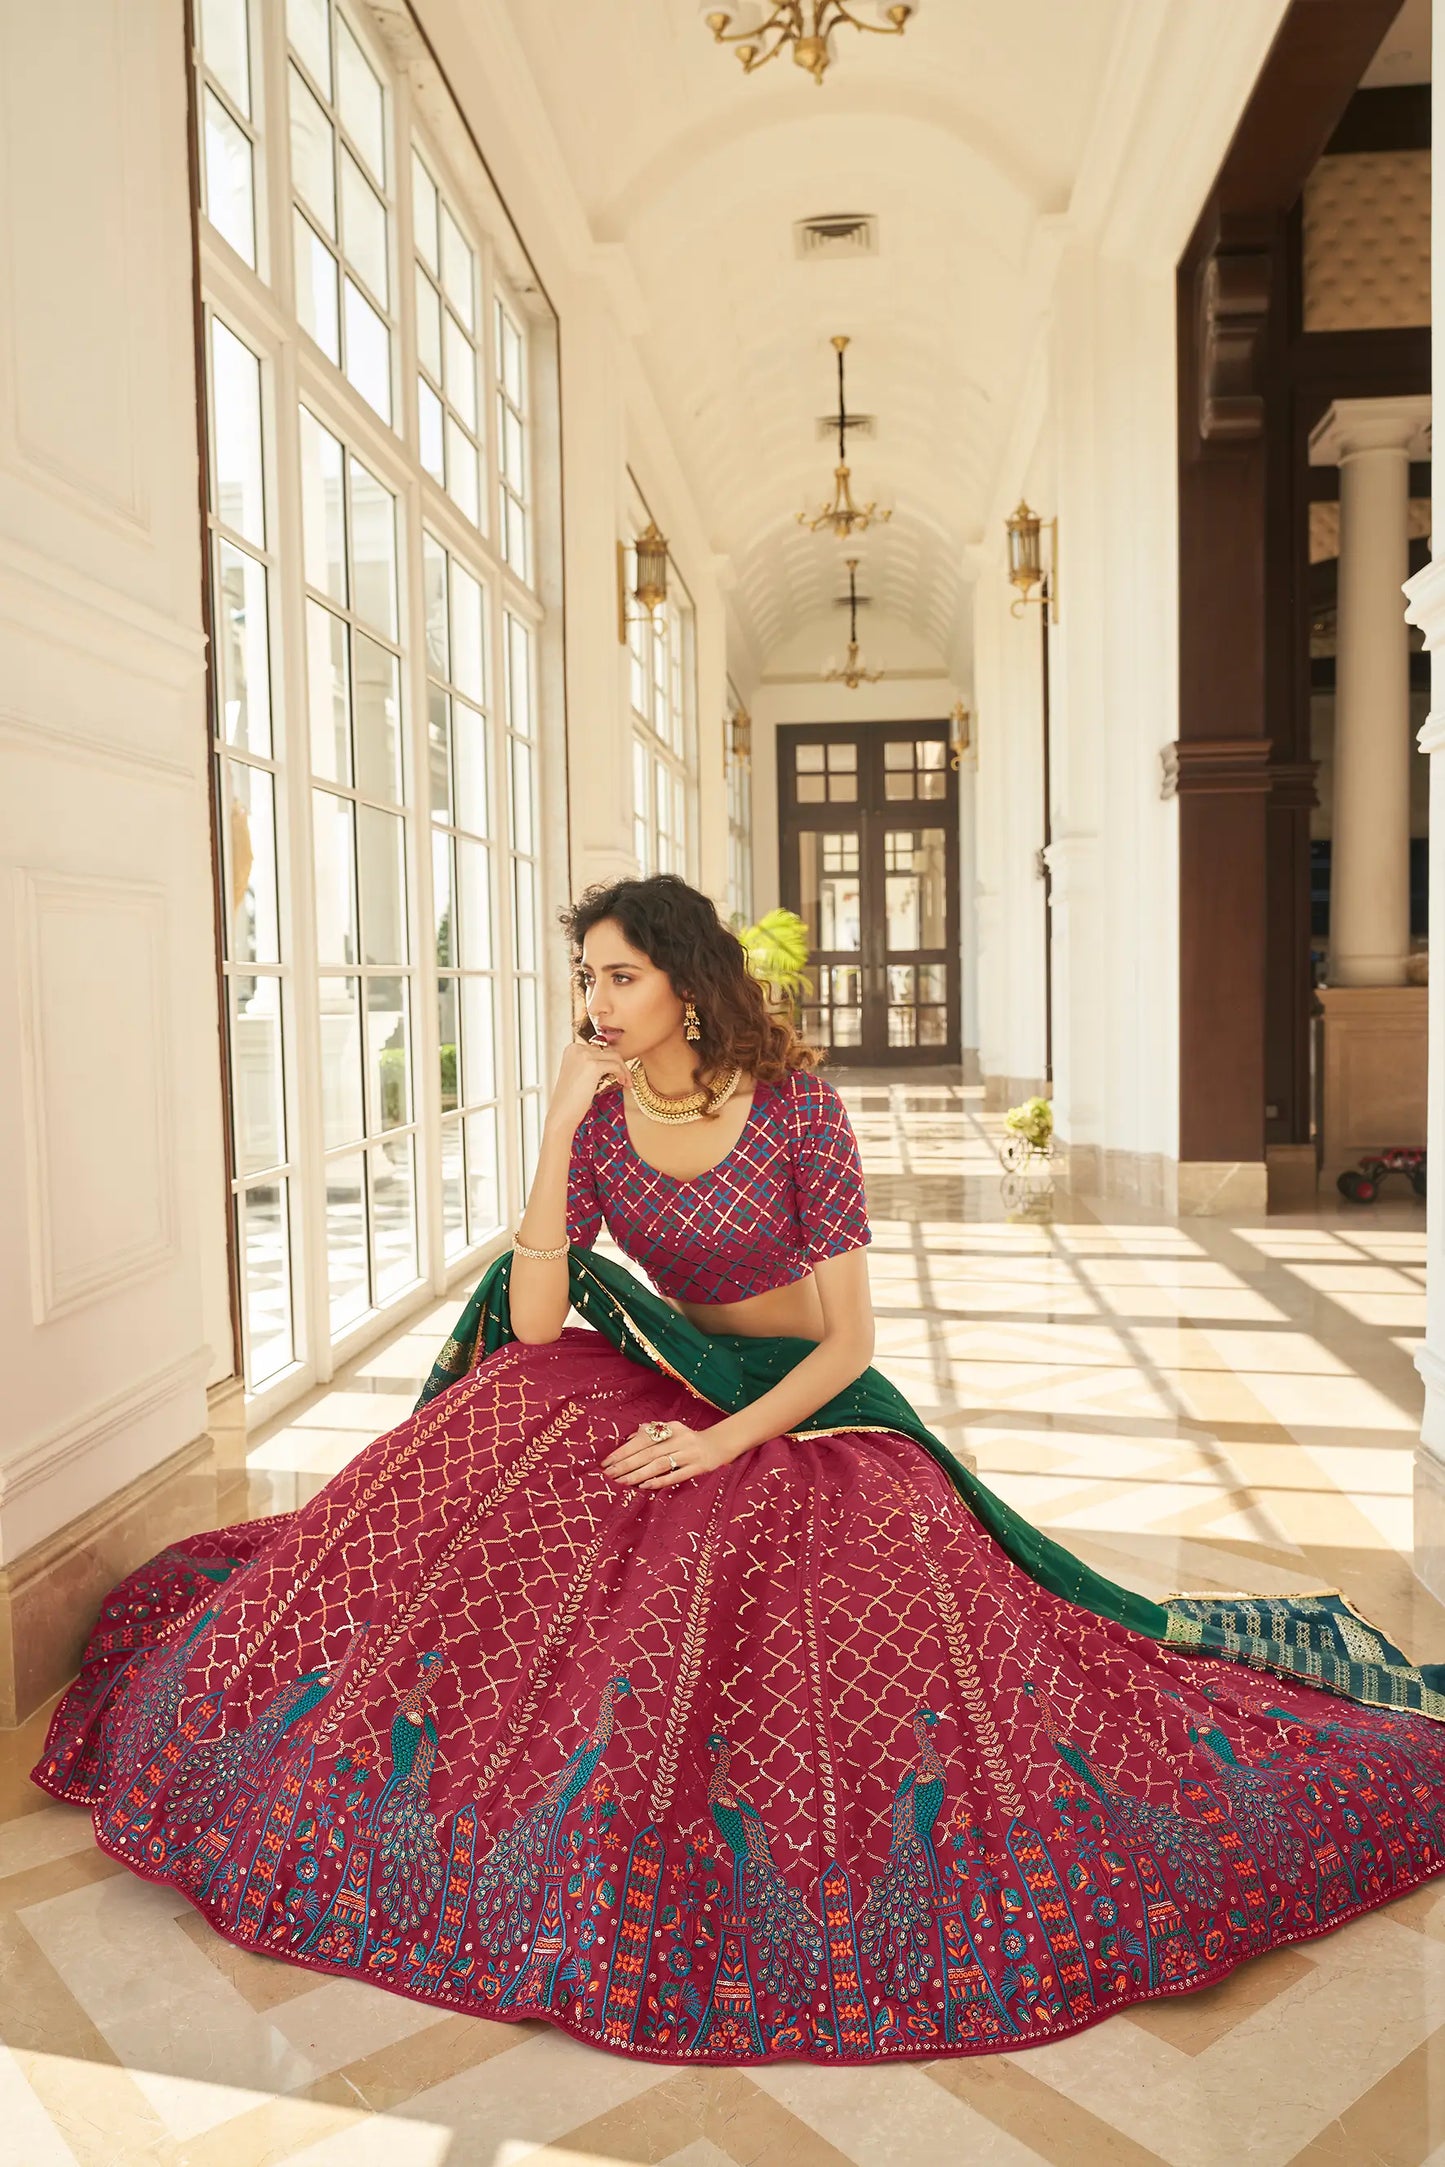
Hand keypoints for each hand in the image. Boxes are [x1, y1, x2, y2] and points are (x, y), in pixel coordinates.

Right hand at [546, 1036, 628, 1133]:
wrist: (562, 1114)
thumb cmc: (571, 1100)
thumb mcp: (580, 1076)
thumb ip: (591, 1065)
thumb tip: (612, 1062)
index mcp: (572, 1049)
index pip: (599, 1048)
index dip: (611, 1060)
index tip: (619, 1072)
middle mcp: (577, 1048)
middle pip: (608, 1050)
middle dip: (619, 1064)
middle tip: (625, 1079)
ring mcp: (584, 1055)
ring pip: (614, 1056)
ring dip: (624, 1069)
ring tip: (626, 1082)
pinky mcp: (593, 1066)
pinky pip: (616, 1065)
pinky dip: (623, 1073)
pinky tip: (623, 1083)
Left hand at [601, 1419, 731, 1489]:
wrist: (721, 1445)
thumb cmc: (690, 1440)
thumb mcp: (673, 1430)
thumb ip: (652, 1432)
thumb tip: (629, 1438)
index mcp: (671, 1428)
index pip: (642, 1439)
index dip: (623, 1451)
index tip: (606, 1462)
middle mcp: (679, 1439)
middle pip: (648, 1452)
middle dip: (626, 1464)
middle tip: (609, 1475)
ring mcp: (689, 1453)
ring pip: (659, 1464)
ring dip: (638, 1474)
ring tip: (622, 1482)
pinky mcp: (699, 1467)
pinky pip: (677, 1475)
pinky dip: (660, 1480)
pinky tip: (645, 1486)